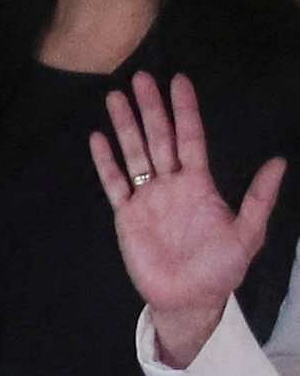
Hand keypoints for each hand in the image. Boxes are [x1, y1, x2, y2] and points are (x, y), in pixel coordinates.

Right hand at [93, 70, 281, 370]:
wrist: (189, 298)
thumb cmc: (221, 268)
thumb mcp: (248, 233)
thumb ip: (259, 197)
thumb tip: (278, 162)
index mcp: (200, 184)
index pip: (191, 138)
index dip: (185, 110)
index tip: (179, 82)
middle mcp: (172, 184)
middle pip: (159, 138)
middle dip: (151, 108)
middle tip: (141, 77)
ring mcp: (147, 198)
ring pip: (134, 153)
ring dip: (126, 126)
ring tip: (115, 97)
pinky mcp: (126, 215)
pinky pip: (114, 183)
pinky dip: (105, 162)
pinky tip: (98, 139)